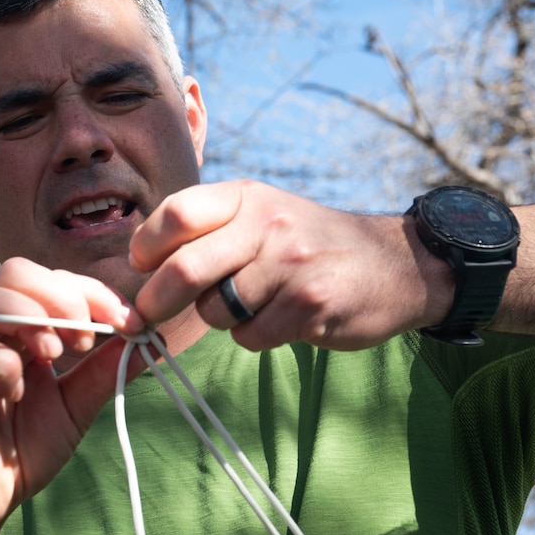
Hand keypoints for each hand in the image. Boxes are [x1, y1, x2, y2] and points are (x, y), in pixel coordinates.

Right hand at [0, 257, 132, 534]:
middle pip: (13, 271)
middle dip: (62, 295)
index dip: (91, 290)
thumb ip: (104, 372)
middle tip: (86, 341)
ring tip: (56, 356)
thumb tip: (150, 338)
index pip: (48, 279)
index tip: (128, 321)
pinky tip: (19, 392)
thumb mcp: (75, 407)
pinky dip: (3, 363)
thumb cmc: (21, 452)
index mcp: (15, 331)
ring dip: (30, 318)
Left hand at [130, 180, 450, 350]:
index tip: (140, 268)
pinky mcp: (310, 304)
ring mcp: (290, 264)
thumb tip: (138, 266)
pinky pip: (250, 336)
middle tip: (145, 319)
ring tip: (253, 305)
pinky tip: (282, 320)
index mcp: (246, 197)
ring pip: (215, 311)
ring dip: (221, 320)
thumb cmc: (307, 245)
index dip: (146, 247)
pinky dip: (255, 337)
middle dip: (154, 303)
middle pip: (183, 270)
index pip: (175, 213)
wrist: (396, 265)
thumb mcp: (262, 215)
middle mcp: (266, 224)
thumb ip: (207, 231)